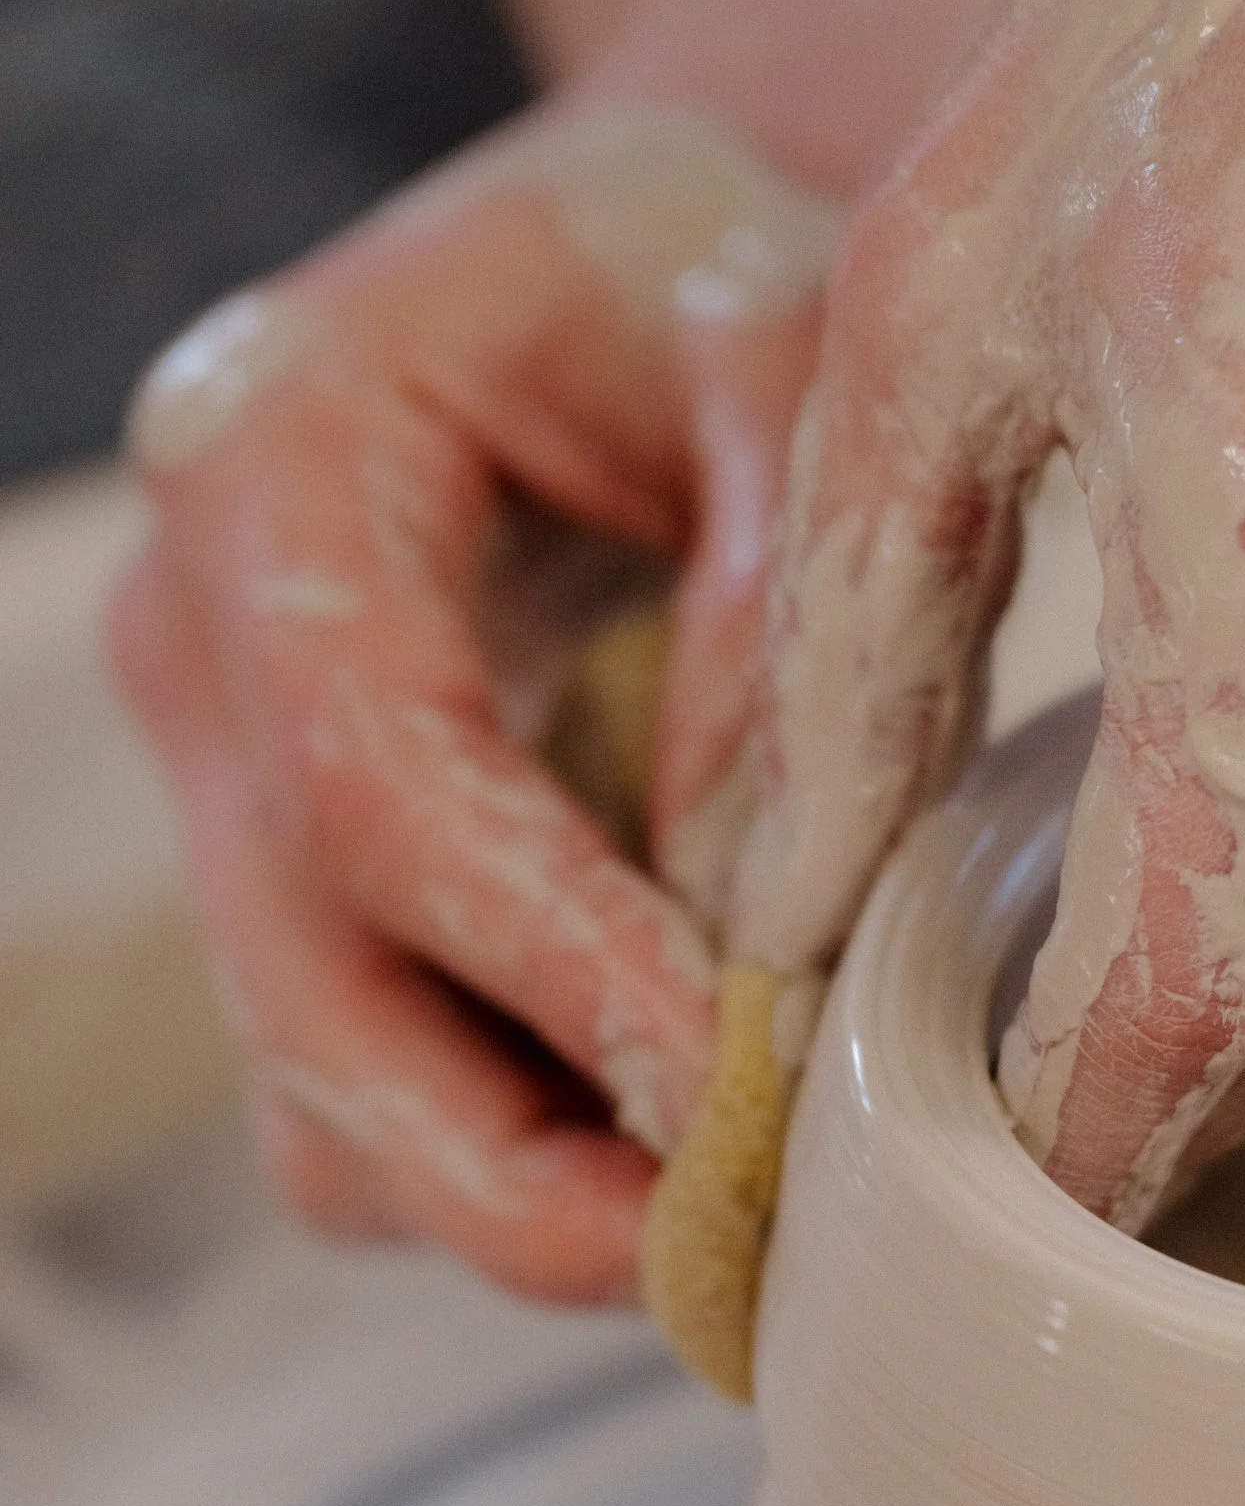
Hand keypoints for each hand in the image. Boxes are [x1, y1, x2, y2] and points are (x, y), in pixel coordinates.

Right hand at [109, 96, 841, 1297]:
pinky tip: (689, 1135)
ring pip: (324, 1104)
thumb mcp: (774, 340)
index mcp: (268, 474)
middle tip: (748, 1248)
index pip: (381, 793)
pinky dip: (520, 1160)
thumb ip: (785, 595)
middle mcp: (197, 655)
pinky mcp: (297, 891)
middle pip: (310, 1007)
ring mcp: (225, 793)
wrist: (614, 257)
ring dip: (526, 1197)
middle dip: (526, 1172)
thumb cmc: (689, 271)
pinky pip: (368, 1105)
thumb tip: (779, 912)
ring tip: (750, 1206)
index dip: (560, 968)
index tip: (747, 1078)